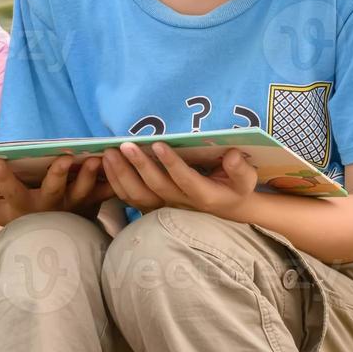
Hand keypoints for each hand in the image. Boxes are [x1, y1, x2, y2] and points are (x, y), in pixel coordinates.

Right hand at [0, 155, 114, 226]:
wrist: (57, 249)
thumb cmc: (25, 225)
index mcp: (24, 206)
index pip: (10, 192)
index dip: (3, 179)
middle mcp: (49, 207)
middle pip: (52, 191)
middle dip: (57, 174)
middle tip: (63, 158)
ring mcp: (72, 207)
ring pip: (82, 191)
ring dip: (89, 175)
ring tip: (94, 159)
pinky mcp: (92, 205)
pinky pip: (104, 193)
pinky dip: (111, 182)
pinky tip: (114, 164)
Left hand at [101, 142, 258, 217]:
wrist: (224, 207)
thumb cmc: (235, 187)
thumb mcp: (246, 180)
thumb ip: (240, 169)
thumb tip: (232, 154)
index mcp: (204, 195)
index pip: (185, 180)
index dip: (171, 163)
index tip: (158, 143)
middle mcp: (181, 204)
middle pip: (156, 188)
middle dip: (139, 166)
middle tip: (125, 145)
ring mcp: (164, 206)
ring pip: (138, 196)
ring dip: (121, 175)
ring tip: (109, 153)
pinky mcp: (153, 206)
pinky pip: (130, 198)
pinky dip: (115, 182)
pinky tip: (106, 163)